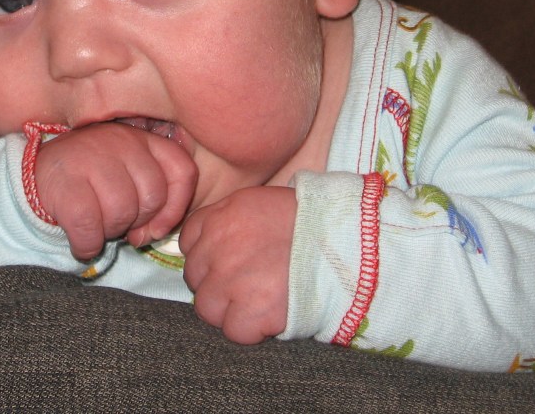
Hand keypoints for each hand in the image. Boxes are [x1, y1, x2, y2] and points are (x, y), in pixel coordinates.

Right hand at [36, 121, 196, 260]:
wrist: (35, 175)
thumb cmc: (92, 181)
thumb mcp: (129, 174)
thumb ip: (154, 194)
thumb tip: (153, 232)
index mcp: (143, 139)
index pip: (182, 171)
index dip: (175, 208)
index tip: (156, 228)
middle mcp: (120, 141)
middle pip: (152, 198)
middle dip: (137, 222)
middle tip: (116, 221)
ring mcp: (90, 157)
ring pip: (121, 213)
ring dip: (109, 232)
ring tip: (96, 224)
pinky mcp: (64, 182)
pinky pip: (90, 227)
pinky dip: (86, 244)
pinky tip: (81, 240)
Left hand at [179, 185, 295, 344]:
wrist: (344, 240)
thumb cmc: (307, 219)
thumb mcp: (259, 202)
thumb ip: (228, 220)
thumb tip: (211, 244)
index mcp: (220, 218)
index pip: (189, 244)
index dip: (209, 257)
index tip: (229, 261)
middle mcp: (218, 249)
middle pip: (196, 279)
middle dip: (217, 284)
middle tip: (248, 283)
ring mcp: (232, 282)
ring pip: (208, 309)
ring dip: (230, 309)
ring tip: (259, 300)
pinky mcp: (251, 312)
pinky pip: (234, 331)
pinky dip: (251, 329)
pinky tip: (270, 315)